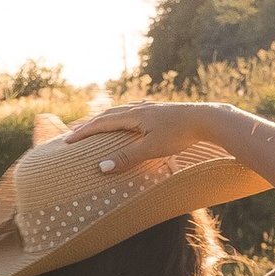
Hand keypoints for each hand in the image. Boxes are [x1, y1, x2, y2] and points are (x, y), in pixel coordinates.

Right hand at [69, 97, 256, 165]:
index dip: (83, 132)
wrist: (207, 119)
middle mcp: (139, 108)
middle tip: (75, 132)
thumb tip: (100, 167)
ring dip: (106, 119)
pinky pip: (135, 111)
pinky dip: (124, 116)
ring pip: (122, 111)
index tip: (67, 141)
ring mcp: (151, 108)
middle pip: (108, 114)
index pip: (101, 123)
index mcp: (133, 115)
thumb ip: (126, 158)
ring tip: (97, 125)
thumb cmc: (179, 135)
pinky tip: (131, 117)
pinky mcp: (161, 111)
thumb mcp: (151, 149)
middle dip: (90, 124)